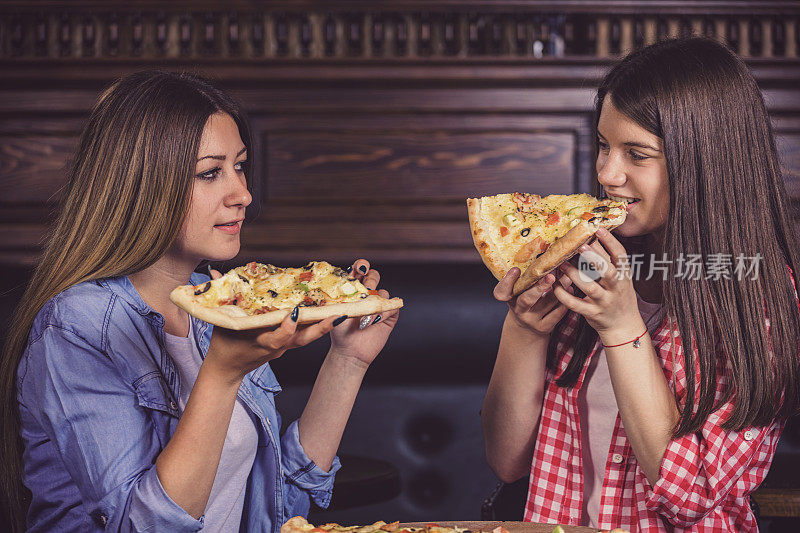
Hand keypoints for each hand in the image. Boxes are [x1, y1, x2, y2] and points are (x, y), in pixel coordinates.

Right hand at [203, 269, 338, 381]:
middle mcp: (277, 347)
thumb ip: (219, 298)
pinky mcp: (288, 346)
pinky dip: (317, 325)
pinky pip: (305, 335)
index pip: (278, 338)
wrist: (227, 370)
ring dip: (325, 326)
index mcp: (260, 343)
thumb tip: (213, 273)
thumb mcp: (220, 322)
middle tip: (338, 315)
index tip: (293, 314)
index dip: (287, 327)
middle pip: (303, 339)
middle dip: (321, 328)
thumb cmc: (223, 344)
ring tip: (342, 312)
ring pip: (308, 337)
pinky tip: (330, 312)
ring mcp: (285, 348)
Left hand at [328, 259, 398, 367]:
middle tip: (366, 288)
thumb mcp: (337, 310)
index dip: (361, 266)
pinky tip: (375, 320)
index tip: (360, 269)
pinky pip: (393, 306)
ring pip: (383, 292)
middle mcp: (367, 294)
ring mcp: (379, 304)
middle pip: (374, 276)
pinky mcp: (389, 315)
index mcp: (353, 289)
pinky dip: (385, 311)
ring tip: (365, 316)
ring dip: (376, 301)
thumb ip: (343, 295)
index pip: (359, 271)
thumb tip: (346, 282)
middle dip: (371, 278)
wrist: (350, 351)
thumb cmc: (340, 331)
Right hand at [493, 266, 572, 338]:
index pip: (501, 292)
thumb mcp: (521, 291)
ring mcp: (531, 320)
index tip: (516, 269)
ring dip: (560, 289)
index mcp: (509, 298)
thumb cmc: (526, 301)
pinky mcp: (544, 327)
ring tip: (568, 276)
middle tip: (551, 276)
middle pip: (527, 299)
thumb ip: (528, 278)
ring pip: (547, 303)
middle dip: (539, 287)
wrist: (527, 328)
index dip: (507, 281)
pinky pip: (557, 313)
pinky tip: (570, 290)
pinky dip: (565, 300)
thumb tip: (546, 255)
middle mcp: (518, 309)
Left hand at [552, 228, 644, 343]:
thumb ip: (608, 262)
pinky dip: (564, 296)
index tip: (598, 229)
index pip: (620, 256)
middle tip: (580, 246)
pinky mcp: (593, 313)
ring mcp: (605, 301)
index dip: (611, 242)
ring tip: (562, 265)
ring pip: (590, 287)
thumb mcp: (619, 279)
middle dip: (594, 258)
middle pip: (608, 271)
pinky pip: (576, 304)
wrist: (623, 326)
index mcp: (623, 276)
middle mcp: (616, 288)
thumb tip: (592, 237)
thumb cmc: (618, 296)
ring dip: (574, 275)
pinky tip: (556, 287)